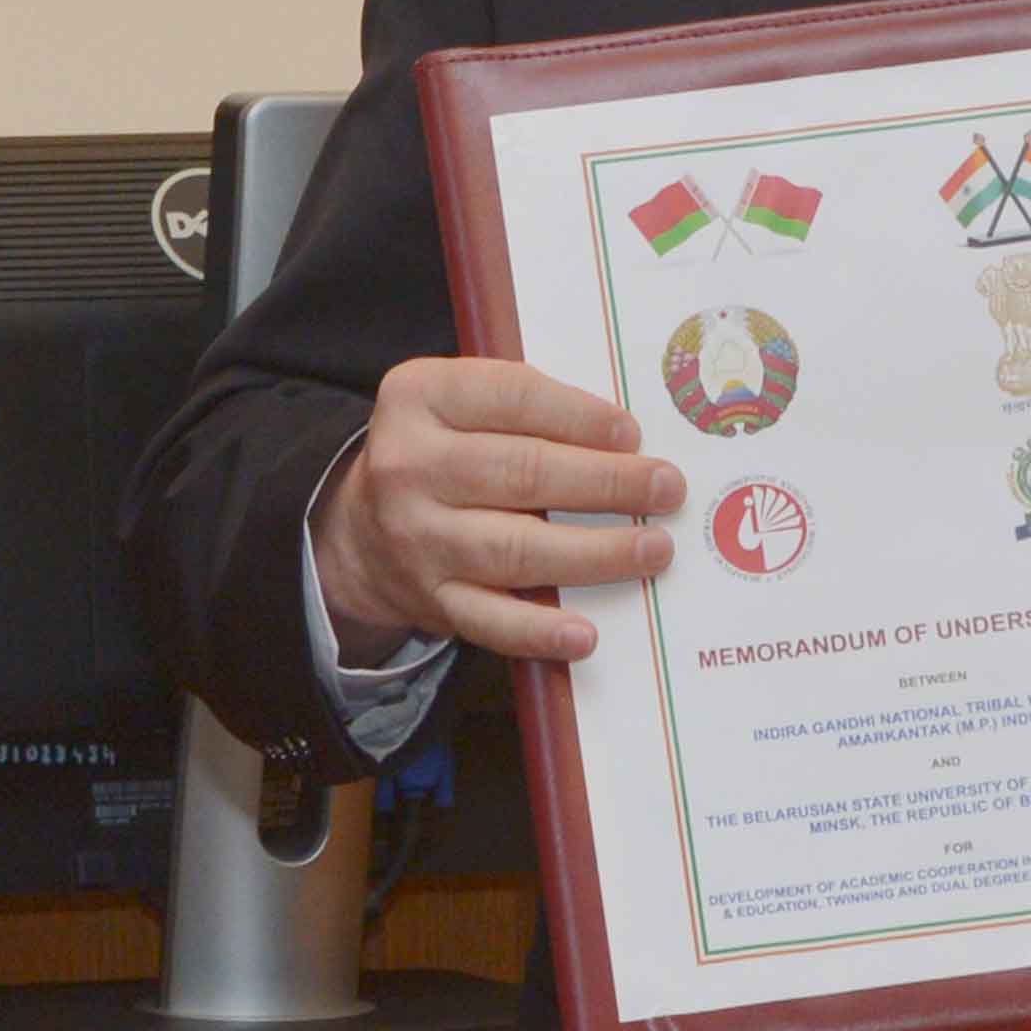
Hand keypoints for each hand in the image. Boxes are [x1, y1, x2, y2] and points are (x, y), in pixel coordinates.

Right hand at [310, 358, 680, 665]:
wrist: (363, 530)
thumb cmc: (443, 452)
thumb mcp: (459, 403)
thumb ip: (525, 405)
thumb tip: (627, 439)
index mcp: (419, 396)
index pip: (512, 397)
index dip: (580, 416)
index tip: (632, 434)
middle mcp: (409, 466)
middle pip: (523, 472)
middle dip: (607, 482)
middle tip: (667, 488)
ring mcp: (417, 538)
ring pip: (516, 548)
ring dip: (594, 552)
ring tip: (653, 549)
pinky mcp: (429, 599)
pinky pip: (490, 620)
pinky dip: (539, 630)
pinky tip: (584, 633)